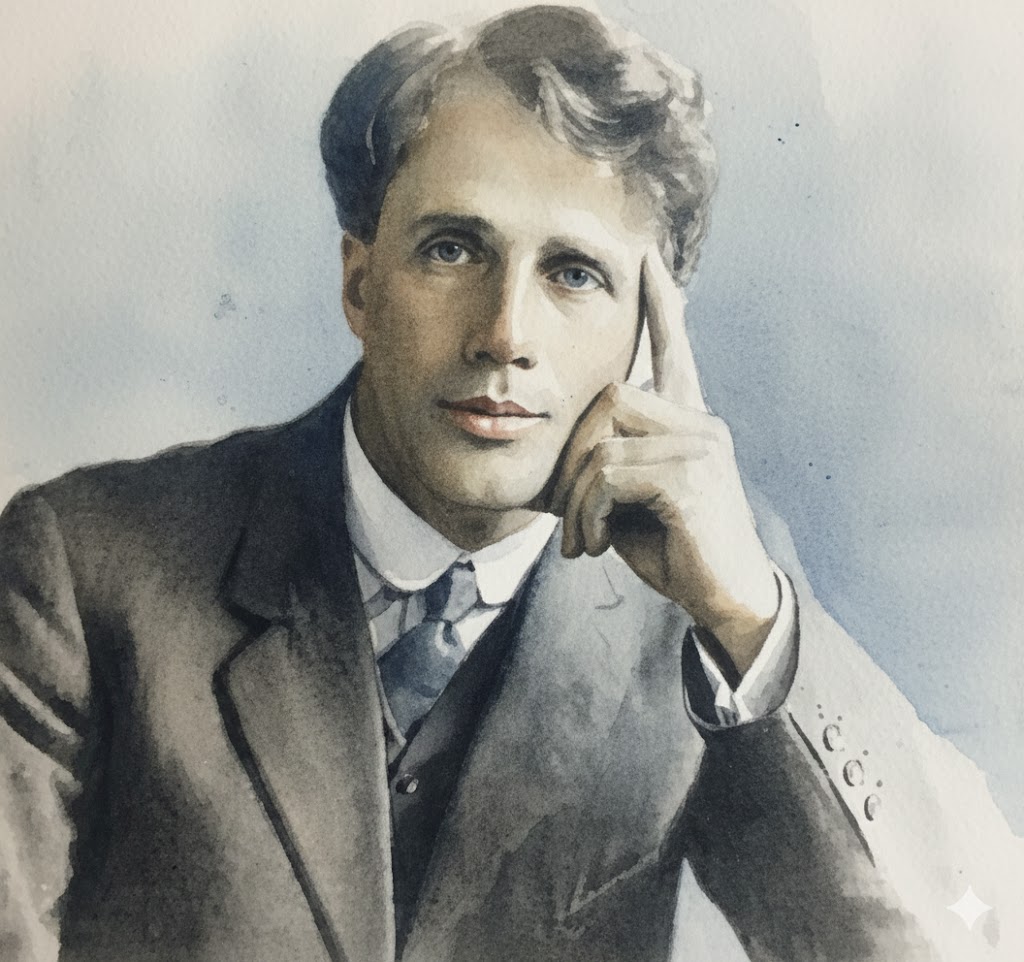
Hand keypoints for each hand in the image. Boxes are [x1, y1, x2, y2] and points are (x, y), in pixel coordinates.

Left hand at [548, 247, 777, 675]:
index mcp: (688, 422)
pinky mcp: (691, 477)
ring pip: (602, 442)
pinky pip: (609, 474)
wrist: (725, 598)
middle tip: (567, 518)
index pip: (674, 350)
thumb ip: (612, 463)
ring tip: (581, 540)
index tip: (648, 258)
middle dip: (571, 459)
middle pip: (609, 396)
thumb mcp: (634, 502)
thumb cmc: (675, 549)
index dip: (662, 306)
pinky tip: (596, 545)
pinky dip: (588, 513)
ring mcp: (700, 446)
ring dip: (576, 498)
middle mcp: (700, 423)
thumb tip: (568, 450)